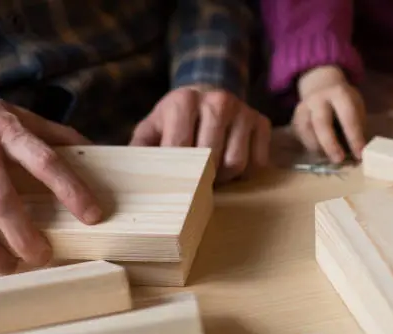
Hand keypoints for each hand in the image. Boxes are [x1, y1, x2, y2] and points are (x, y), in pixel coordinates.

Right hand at [0, 100, 101, 273]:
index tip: (93, 216)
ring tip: (12, 266)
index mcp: (10, 130)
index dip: (70, 189)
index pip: (45, 161)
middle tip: (44, 257)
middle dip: (22, 233)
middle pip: (1, 200)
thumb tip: (96, 153)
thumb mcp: (22, 117)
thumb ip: (57, 136)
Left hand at [131, 86, 271, 183]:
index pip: (180, 148)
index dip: (177, 171)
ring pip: (236, 163)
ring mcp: (244, 111)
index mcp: (184, 100)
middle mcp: (218, 100)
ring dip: (224, 176)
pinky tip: (230, 162)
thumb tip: (130, 180)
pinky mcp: (262, 122)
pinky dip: (245, 172)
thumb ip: (139, 150)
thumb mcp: (152, 129)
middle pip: (211, 158)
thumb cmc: (176, 120)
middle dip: (202, 176)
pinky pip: (258, 162)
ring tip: (212, 172)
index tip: (173, 180)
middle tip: (194, 178)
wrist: (208, 94)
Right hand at [294, 66, 365, 162]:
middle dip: (330, 144)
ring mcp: (304, 108)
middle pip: (321, 123)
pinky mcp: (295, 117)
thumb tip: (358, 152)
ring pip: (306, 131)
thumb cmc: (343, 101)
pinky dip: (310, 147)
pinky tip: (320, 152)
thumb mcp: (355, 106)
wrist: (321, 84)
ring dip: (318, 148)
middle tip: (338, 160)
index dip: (354, 137)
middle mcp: (318, 99)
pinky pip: (300, 136)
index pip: (348, 117)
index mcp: (339, 94)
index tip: (359, 154)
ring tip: (329, 158)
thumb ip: (357, 126)